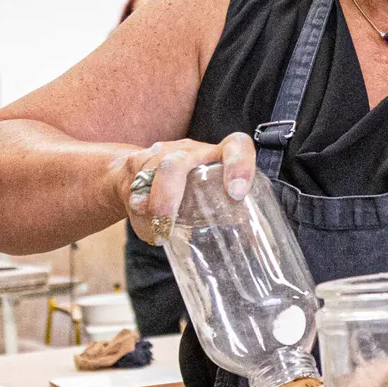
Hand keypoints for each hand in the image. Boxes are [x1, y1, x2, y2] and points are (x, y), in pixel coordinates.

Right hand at [119, 132, 256, 244]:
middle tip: (169, 223)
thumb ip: (230, 213)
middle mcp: (190, 151)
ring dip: (152, 208)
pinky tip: (148, 229)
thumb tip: (253, 240)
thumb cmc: (190, 189)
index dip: (238, 165)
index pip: (235, 146)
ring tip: (158, 232)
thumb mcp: (214, 196)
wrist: (140, 172)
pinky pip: (134, 189)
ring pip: (151, 175)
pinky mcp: (137, 165)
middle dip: (169, 194)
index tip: (236, 193)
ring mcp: (161, 156)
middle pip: (175, 163)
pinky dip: (140, 214)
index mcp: (218, 156)